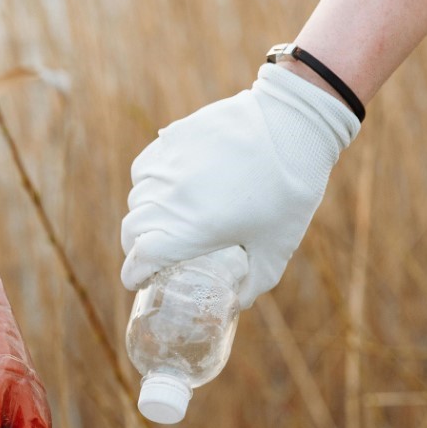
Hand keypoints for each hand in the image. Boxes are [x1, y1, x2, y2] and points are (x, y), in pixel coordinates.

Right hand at [121, 64, 358, 306]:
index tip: (137, 281)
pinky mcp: (172, 140)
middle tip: (149, 255)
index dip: (133, 274)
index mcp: (190, 231)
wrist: (294, 124)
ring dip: (142, 215)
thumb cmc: (290, 191)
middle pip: (132, 230)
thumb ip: (256, 281)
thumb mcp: (278, 246)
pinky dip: (147, 183)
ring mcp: (168, 166)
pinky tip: (164, 187)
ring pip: (137, 198)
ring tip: (160, 221)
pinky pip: (145, 168)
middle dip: (135, 248)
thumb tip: (239, 303)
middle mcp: (170, 199)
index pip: (140, 258)